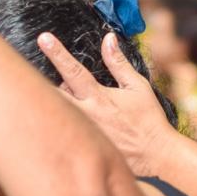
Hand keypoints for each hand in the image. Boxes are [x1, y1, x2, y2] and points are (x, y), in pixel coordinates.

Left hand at [38, 30, 177, 176]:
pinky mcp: (80, 148)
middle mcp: (85, 114)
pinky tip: (65, 124)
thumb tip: (108, 39)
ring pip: (55, 113)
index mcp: (98, 97)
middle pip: (53, 94)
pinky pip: (61, 131)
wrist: (156, 156)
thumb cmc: (148, 120)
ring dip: (53, 102)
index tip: (43, 38)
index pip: (73, 70)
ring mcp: (80, 133)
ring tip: (60, 101)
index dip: (56, 53)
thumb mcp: (138, 86)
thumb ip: (119, 63)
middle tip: (40, 75)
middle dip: (44, 82)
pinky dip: (61, 122)